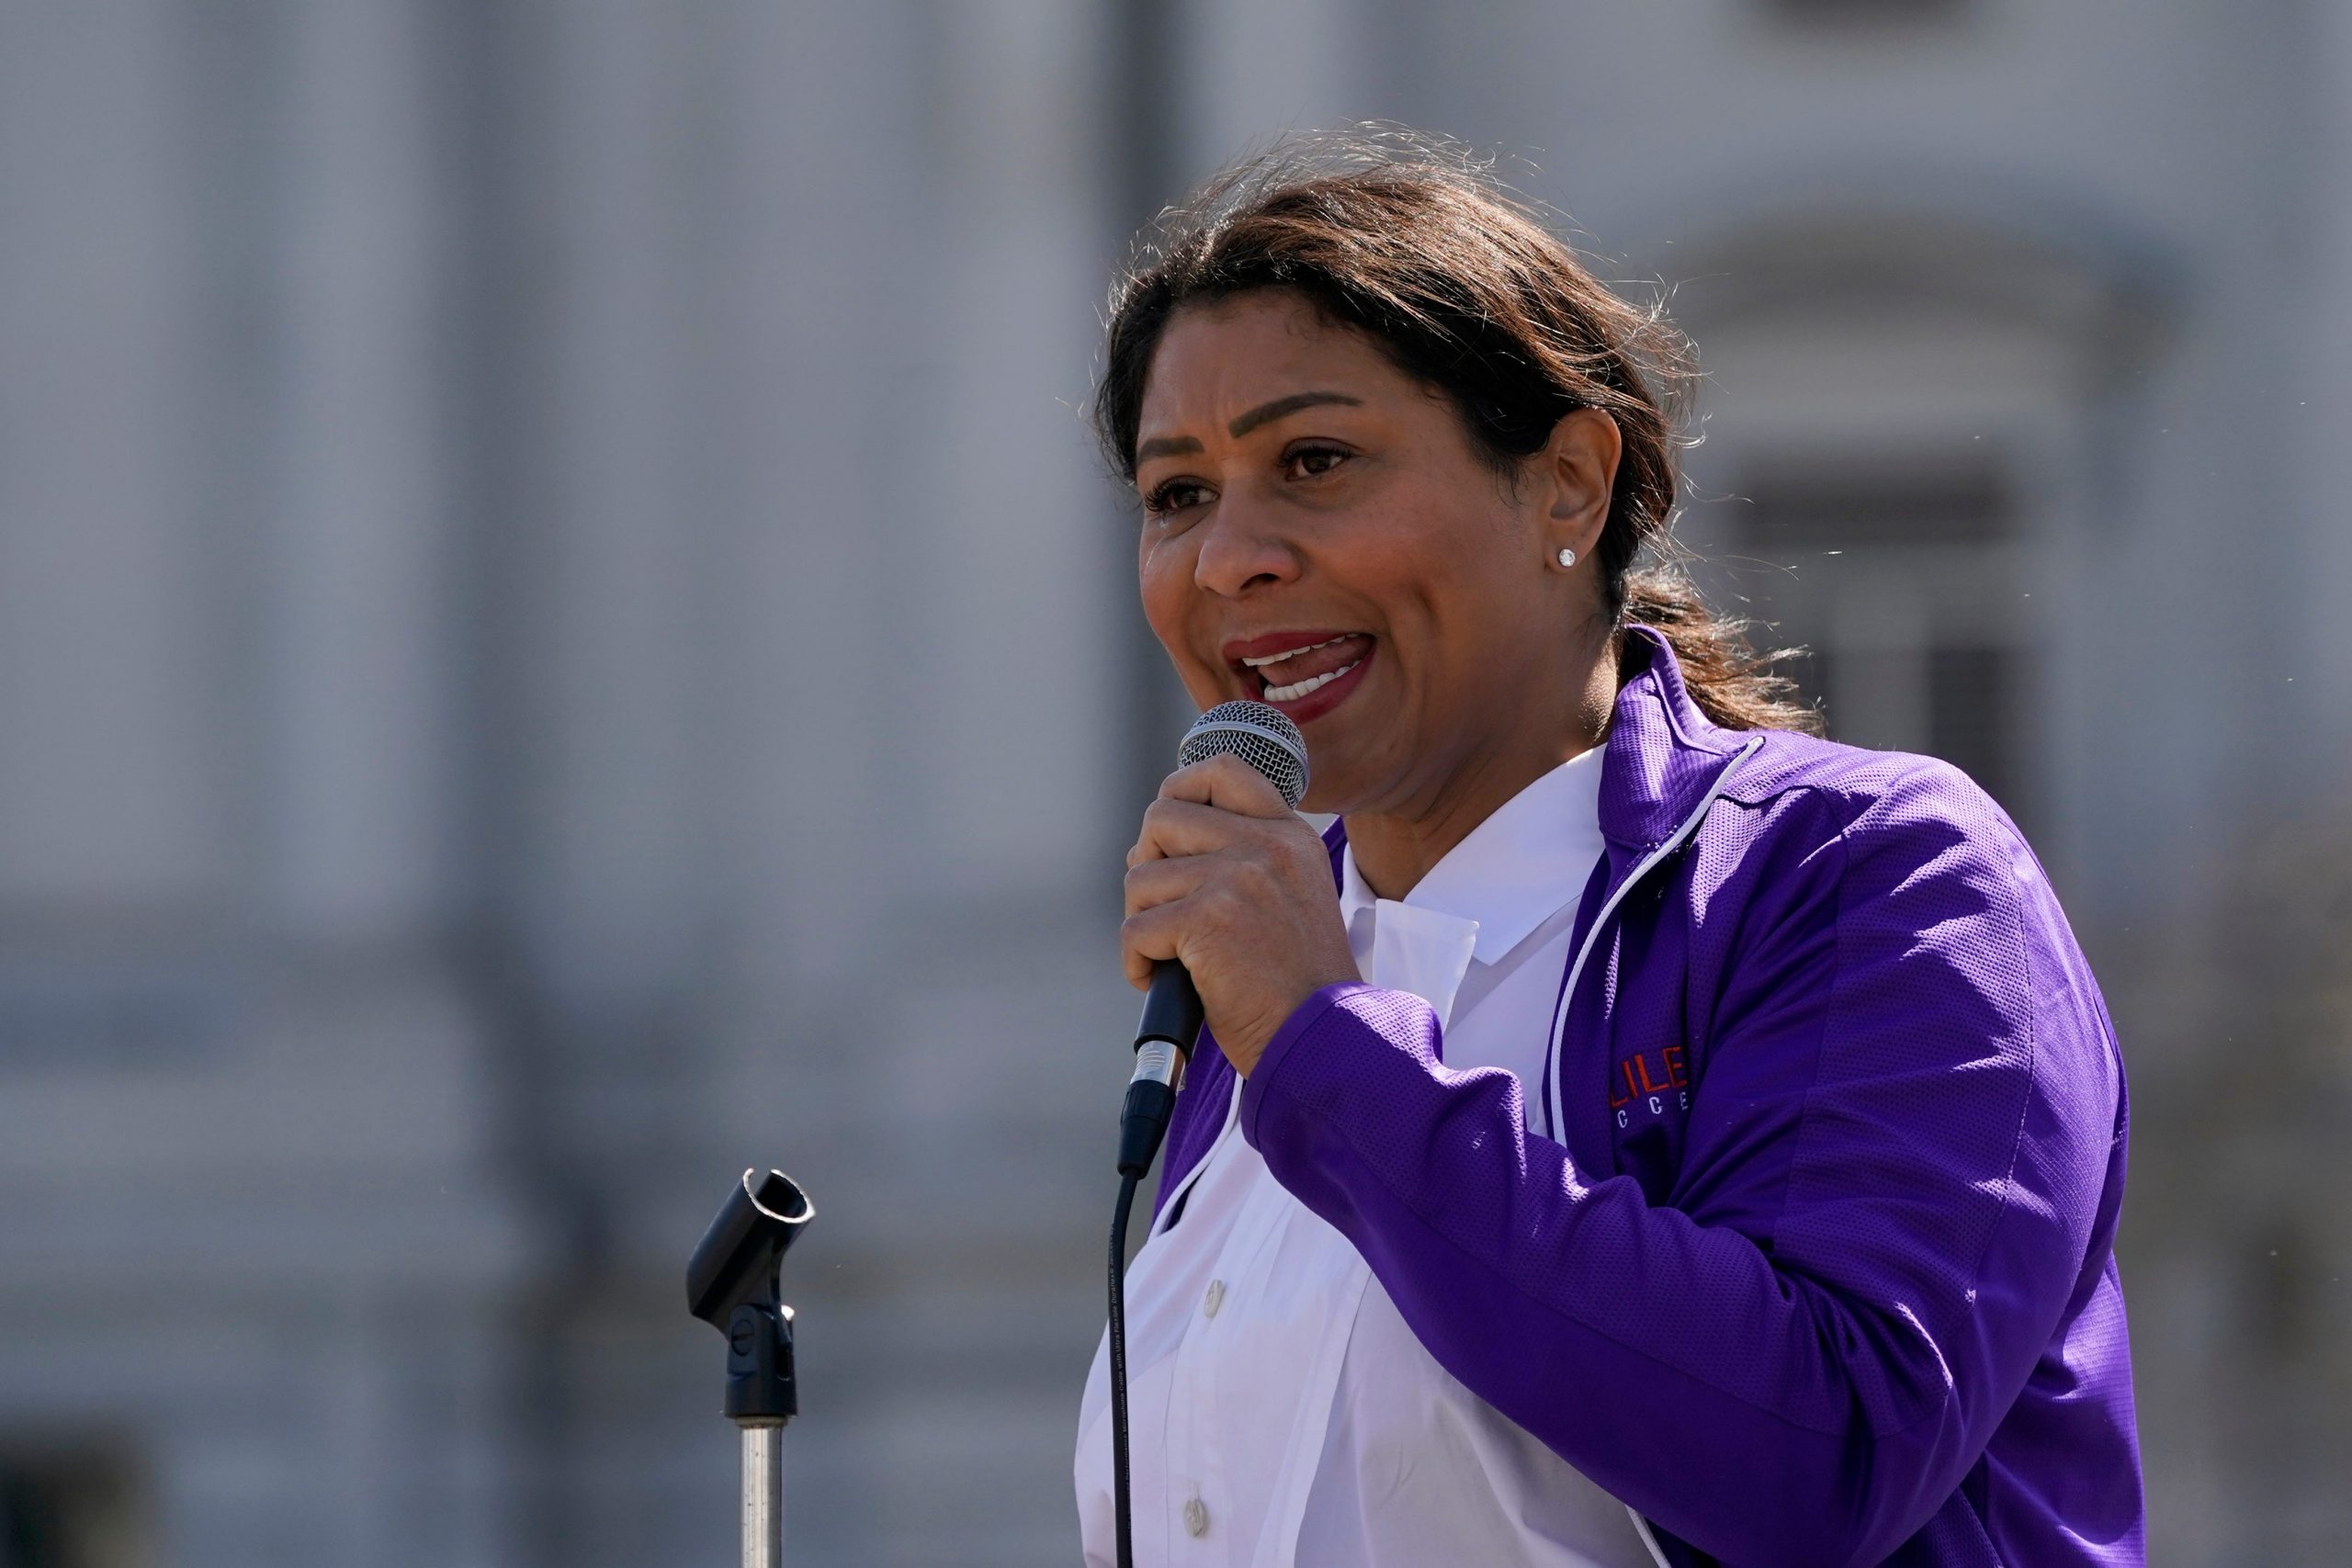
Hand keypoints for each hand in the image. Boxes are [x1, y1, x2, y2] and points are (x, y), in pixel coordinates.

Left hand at [1122, 752, 1360, 1075]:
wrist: (1322, 1039)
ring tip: (1175, 955)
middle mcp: (1265, 846)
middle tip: (1163, 907)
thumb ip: (1242, 858)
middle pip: (1162, 816)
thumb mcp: (1289, 896)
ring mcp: (1237, 878)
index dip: (1180, 788)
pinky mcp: (1207, 919)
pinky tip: (1164, 979)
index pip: (1223, 769)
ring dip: (1144, 921)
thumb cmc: (1296, 983)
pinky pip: (1135, 928)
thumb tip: (1151, 843)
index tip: (1168, 831)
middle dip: (1147, 863)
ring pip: (1141, 877)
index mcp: (1288, 836)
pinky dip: (1137, 962)